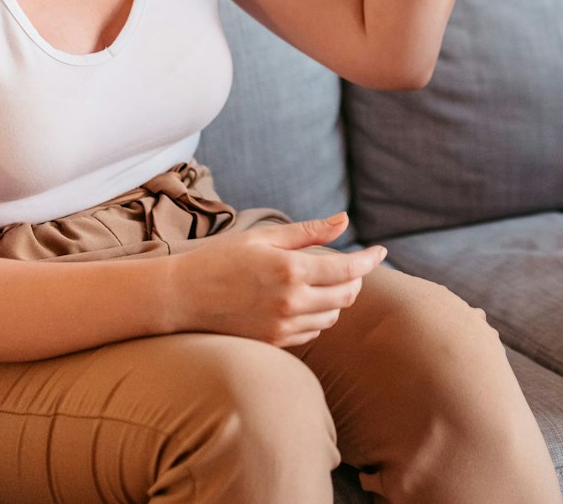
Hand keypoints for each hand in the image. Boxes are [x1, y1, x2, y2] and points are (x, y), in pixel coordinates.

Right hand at [169, 212, 386, 348]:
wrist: (181, 298)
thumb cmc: (220, 259)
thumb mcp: (264, 237)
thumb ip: (308, 232)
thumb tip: (344, 220)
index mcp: (291, 270)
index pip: (349, 270)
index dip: (370, 260)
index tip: (380, 251)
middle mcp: (291, 302)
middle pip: (347, 295)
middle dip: (355, 279)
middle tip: (348, 265)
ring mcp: (283, 326)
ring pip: (332, 316)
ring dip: (336, 298)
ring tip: (320, 282)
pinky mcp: (274, 342)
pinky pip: (312, 331)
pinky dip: (317, 316)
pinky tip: (303, 302)